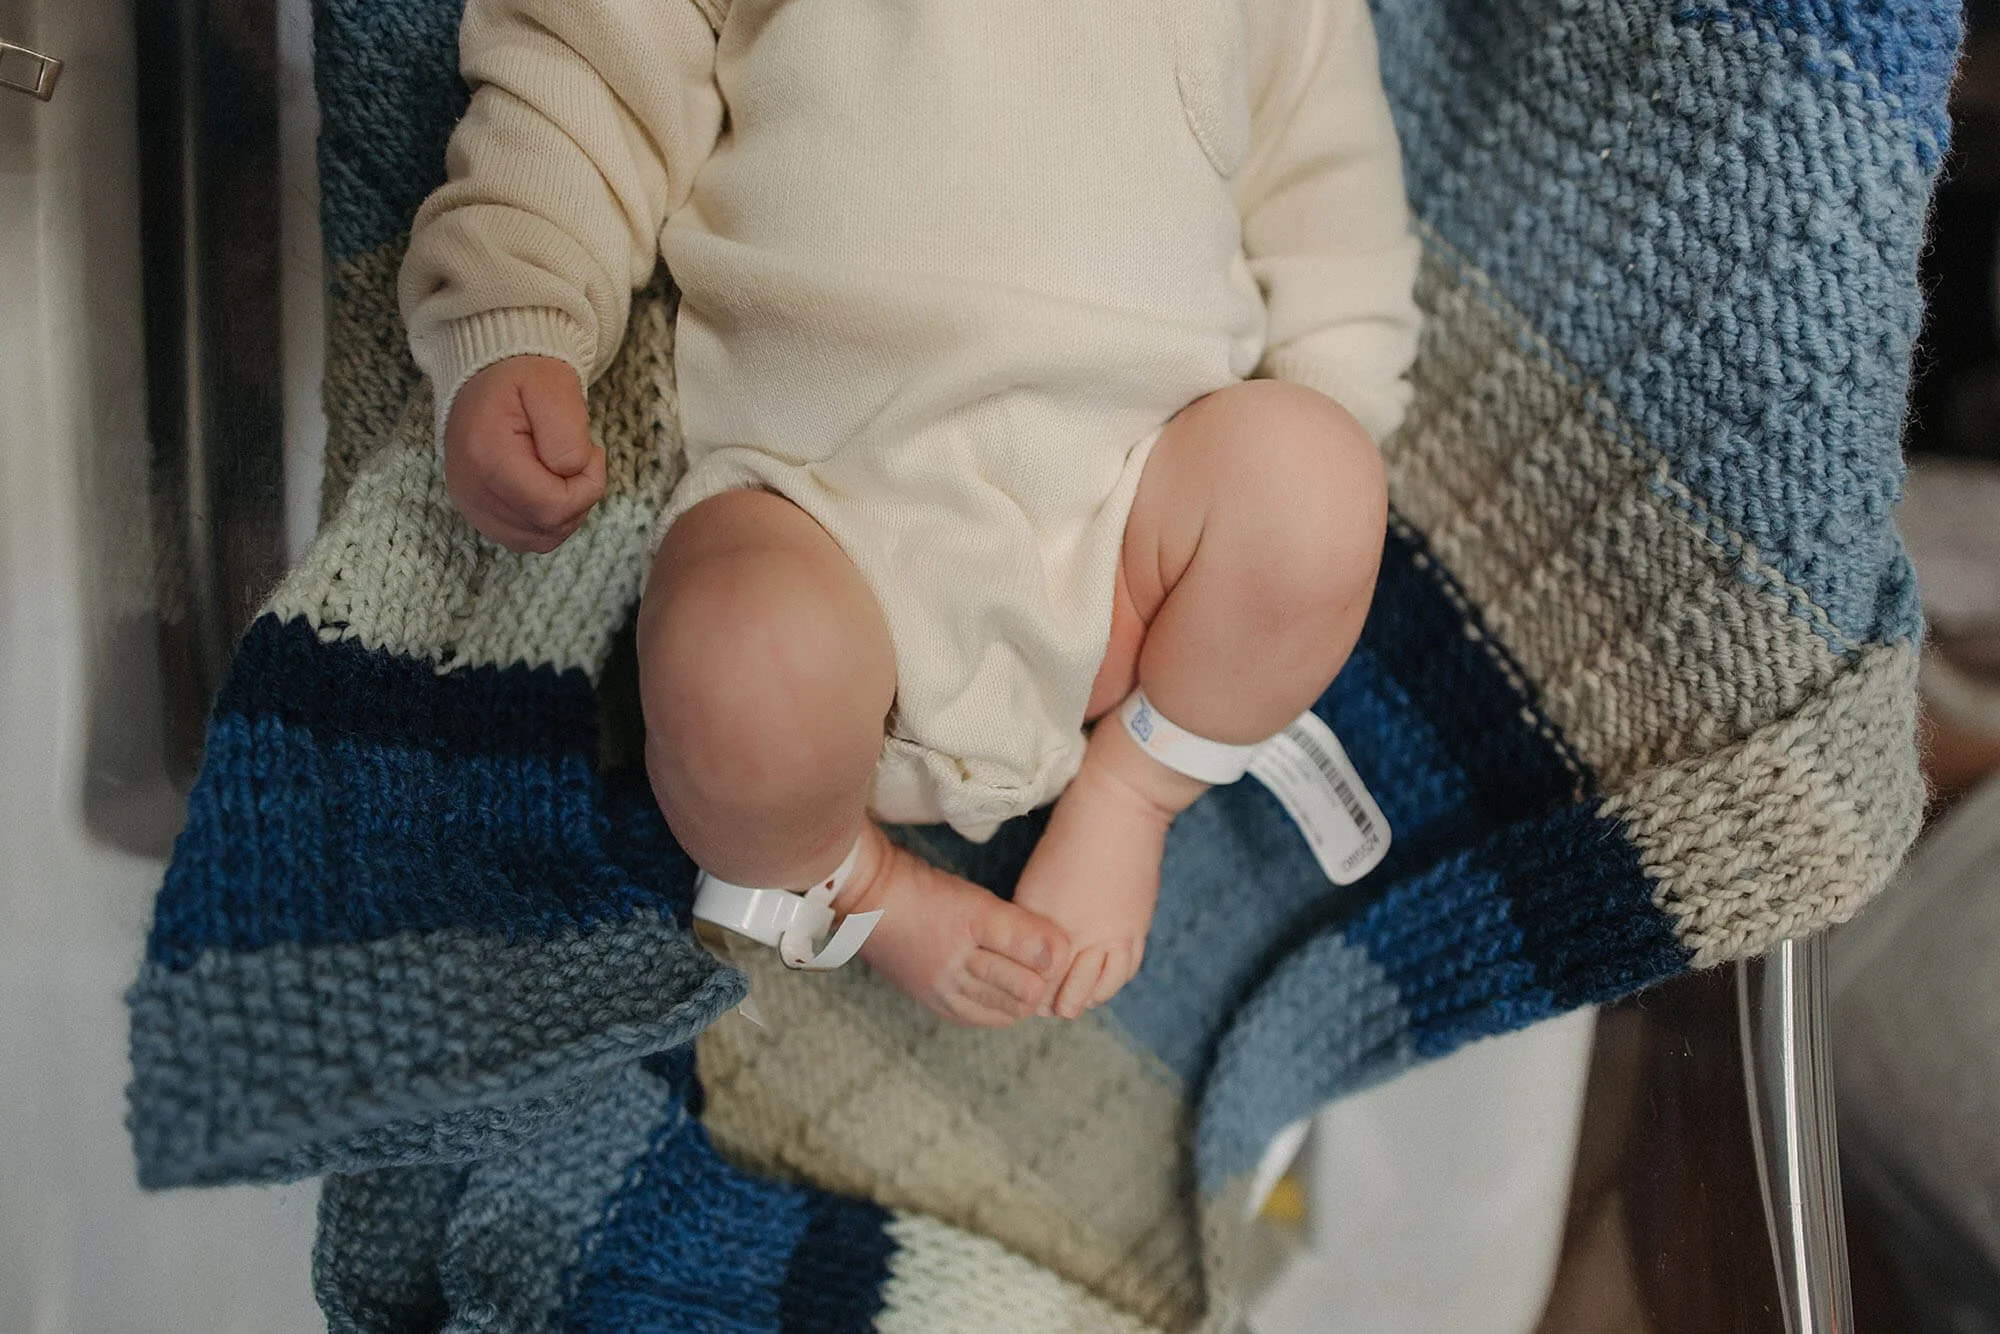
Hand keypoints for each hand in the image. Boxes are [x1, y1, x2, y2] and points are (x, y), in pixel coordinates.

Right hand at [443, 355, 605, 553]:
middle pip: (548, 527)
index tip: (589, 451)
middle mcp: (471, 489)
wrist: (487, 374)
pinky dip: (547, 519)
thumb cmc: (522, 377)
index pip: (553, 508)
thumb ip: (567, 432)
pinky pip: (525, 538)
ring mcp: (471, 504)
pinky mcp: (477, 512)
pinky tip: (548, 483)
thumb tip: (569, 472)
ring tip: (561, 467)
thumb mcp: (554, 386)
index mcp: (487, 457)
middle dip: (579, 496)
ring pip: (540, 539)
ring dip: (565, 510)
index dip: (587, 486)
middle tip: (578, 455)